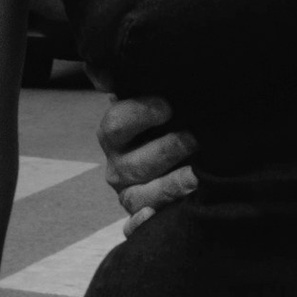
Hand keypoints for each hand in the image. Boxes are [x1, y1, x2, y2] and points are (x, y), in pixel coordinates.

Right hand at [97, 92, 199, 230]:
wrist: (182, 152)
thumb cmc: (170, 121)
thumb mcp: (154, 97)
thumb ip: (132, 81)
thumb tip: (99, 69)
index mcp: (116, 135)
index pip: (116, 124)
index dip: (140, 114)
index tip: (167, 106)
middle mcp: (119, 167)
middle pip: (133, 164)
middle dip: (167, 150)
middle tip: (194, 139)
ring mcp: (131, 194)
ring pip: (139, 198)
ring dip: (168, 188)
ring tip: (196, 178)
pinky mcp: (142, 217)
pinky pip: (134, 228)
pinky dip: (140, 226)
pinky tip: (154, 218)